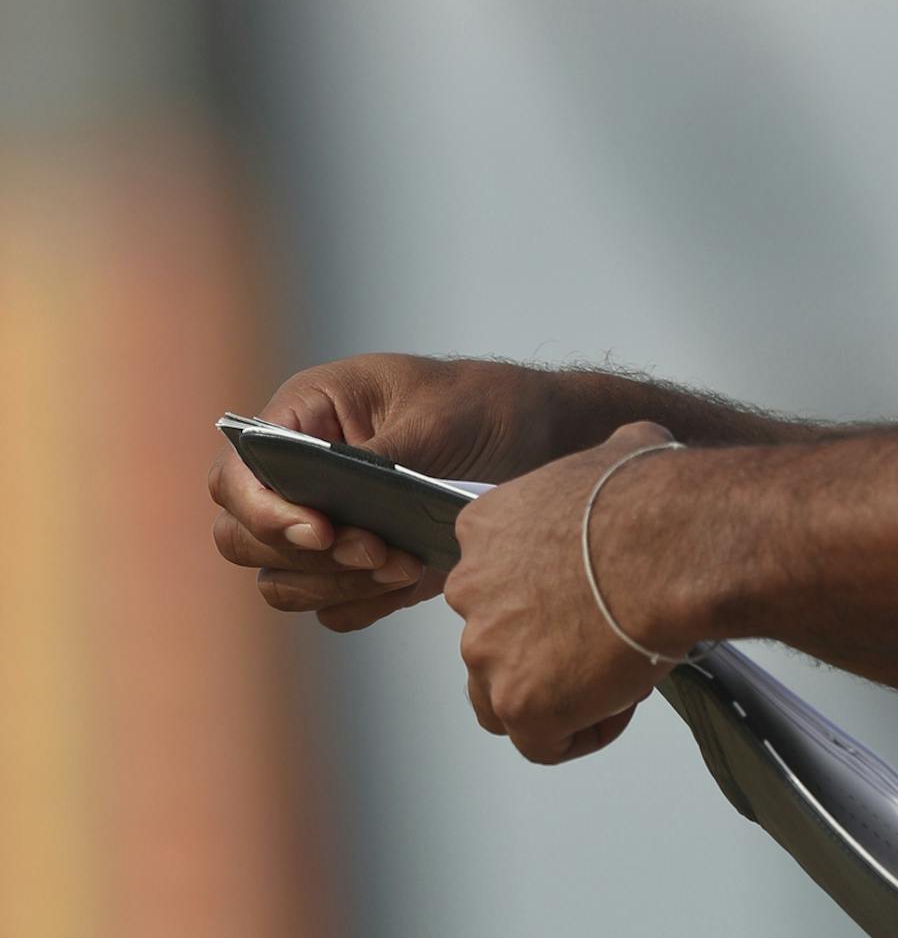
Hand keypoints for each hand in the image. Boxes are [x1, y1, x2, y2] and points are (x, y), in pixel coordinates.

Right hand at [209, 353, 567, 633]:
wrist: (544, 438)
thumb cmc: (487, 404)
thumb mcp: (436, 418)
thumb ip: (375, 458)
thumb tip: (327, 499)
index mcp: (307, 414)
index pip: (237, 472)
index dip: (260, 508)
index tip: (319, 530)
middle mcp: (301, 471)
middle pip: (242, 538)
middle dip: (307, 555)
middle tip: (376, 550)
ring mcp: (324, 520)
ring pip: (283, 581)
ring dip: (339, 584)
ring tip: (408, 563)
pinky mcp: (355, 564)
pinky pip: (330, 607)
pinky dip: (365, 603)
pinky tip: (416, 578)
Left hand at [444, 420, 686, 764]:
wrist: (675, 544)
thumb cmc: (655, 499)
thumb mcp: (622, 449)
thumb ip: (601, 466)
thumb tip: (631, 455)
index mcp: (485, 527)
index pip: (491, 574)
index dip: (541, 590)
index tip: (580, 592)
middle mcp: (471, 589)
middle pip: (493, 636)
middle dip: (544, 643)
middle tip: (602, 634)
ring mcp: (489, 651)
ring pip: (505, 697)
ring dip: (554, 693)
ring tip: (612, 675)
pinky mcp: (522, 705)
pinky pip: (545, 742)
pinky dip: (583, 731)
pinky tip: (622, 700)